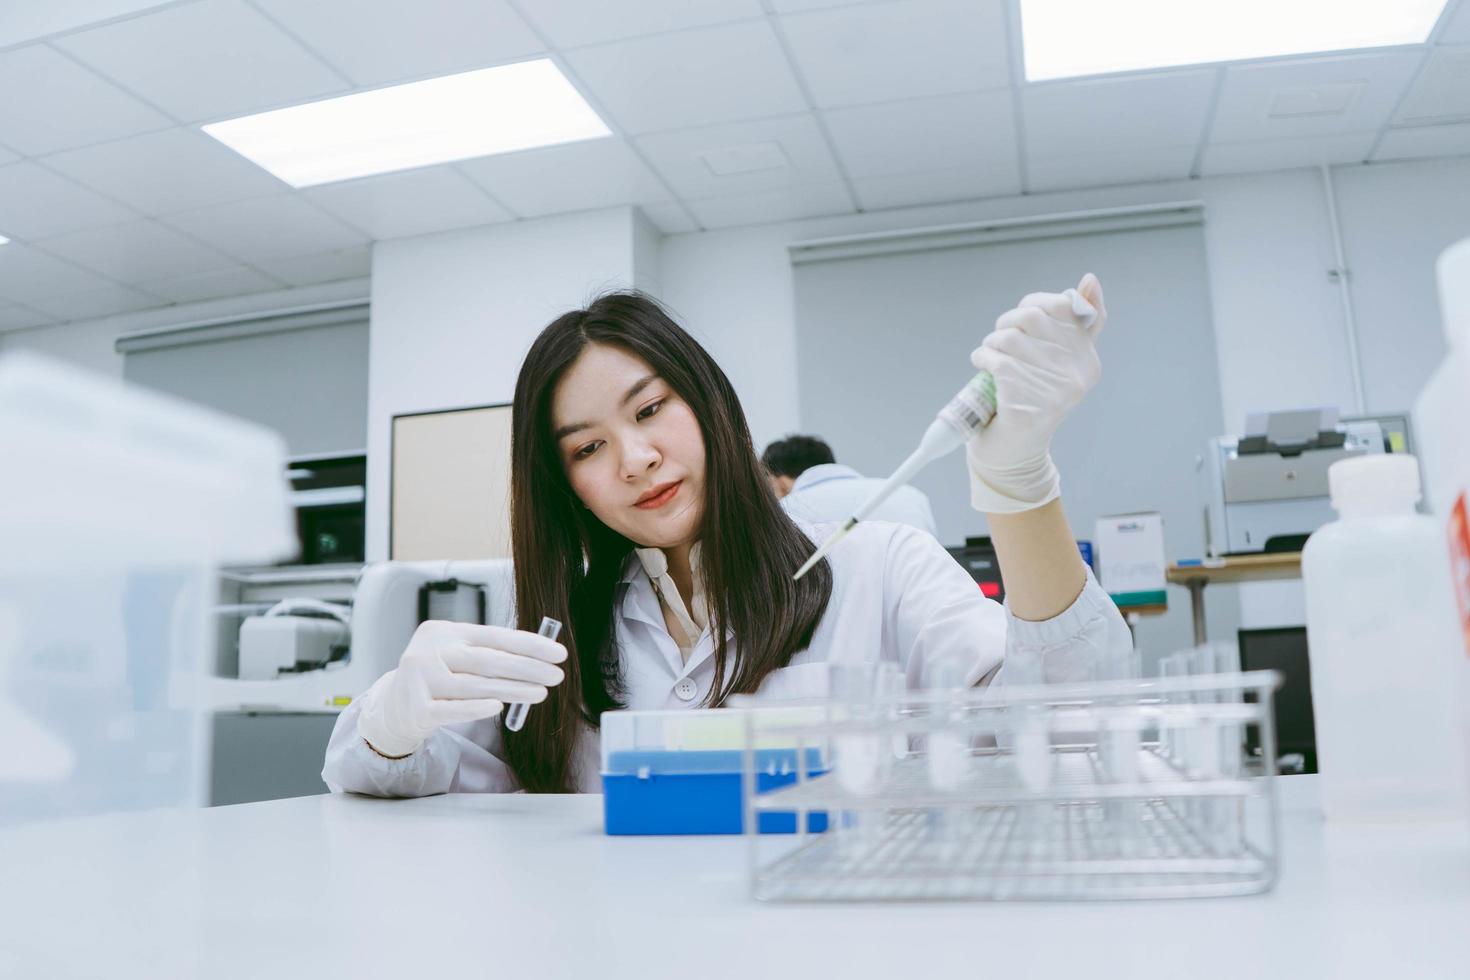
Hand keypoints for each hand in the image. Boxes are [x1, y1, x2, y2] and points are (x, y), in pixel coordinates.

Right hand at [356, 621, 566, 757]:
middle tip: (556, 675)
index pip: (494, 636)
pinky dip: (478, 708)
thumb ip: (488, 653)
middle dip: (527, 668)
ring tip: (541, 693)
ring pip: (476, 686)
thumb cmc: (437, 676)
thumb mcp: (456, 654)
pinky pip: (454, 710)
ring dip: (513, 690)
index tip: (558, 654)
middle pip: (488, 660)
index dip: (530, 645)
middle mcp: (430, 651)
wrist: (393, 707)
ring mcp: (420, 679)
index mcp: (444, 632)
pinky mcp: (417, 708)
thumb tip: (539, 656)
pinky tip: (500, 708)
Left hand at [967, 273, 1106, 513]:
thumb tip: (1091, 278)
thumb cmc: (1031, 399)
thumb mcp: (1056, 362)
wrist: (1013, 454)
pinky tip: (982, 365)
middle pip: (1033, 317)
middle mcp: (1077, 375)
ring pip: (1010, 338)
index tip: (1022, 318)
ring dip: (991, 343)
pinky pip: (996, 359)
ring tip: (988, 356)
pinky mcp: (1027, 401)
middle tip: (998, 338)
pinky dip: (982, 357)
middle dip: (1007, 321)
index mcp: (1088, 361)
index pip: (1068, 307)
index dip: (1038, 303)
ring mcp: (1053, 390)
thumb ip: (1072, 325)